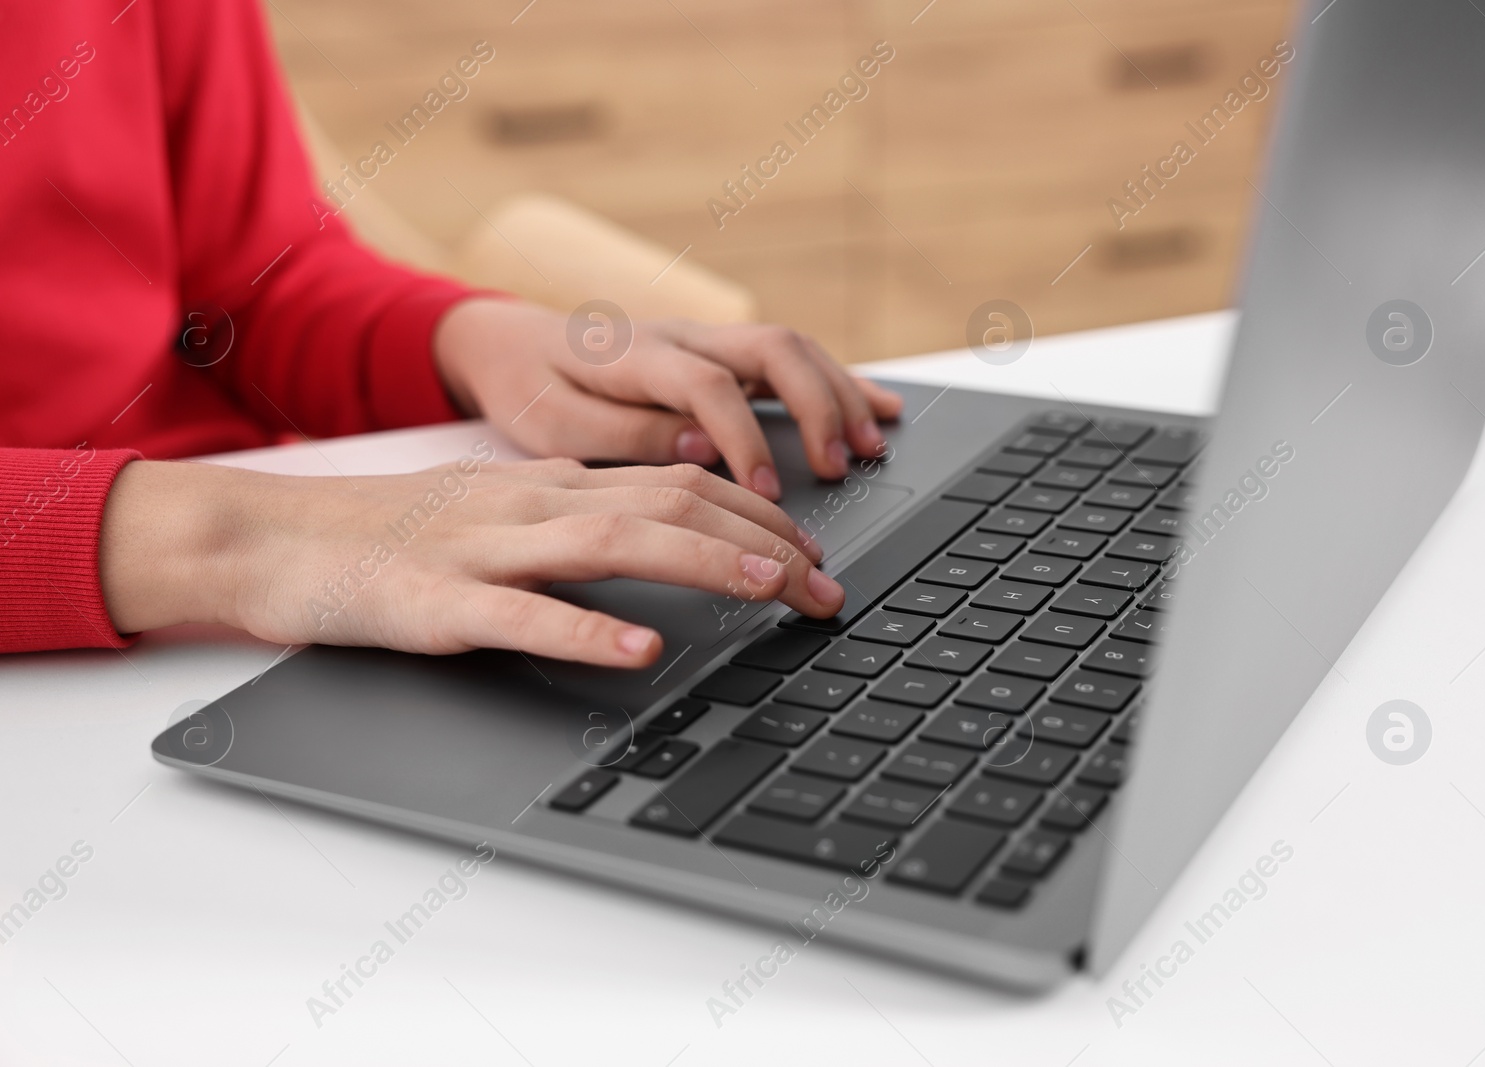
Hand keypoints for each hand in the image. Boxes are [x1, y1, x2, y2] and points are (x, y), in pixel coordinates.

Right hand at [100, 457, 842, 666]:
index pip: (680, 481)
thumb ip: (580, 521)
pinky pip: (521, 616)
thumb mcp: (503, 514)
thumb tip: (671, 537)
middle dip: (764, 542)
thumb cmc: (393, 537)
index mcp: (552, 484)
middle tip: (829, 587)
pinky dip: (586, 632)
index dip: (760, 513)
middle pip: (670, 504)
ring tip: (773, 588)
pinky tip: (640, 651)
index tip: (814, 553)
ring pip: (612, 542)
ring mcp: (486, 549)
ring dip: (705, 561)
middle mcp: (533, 503)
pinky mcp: (437, 603)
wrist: (275, 539)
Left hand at [432, 298, 902, 500]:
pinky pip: (793, 360)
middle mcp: (683, 337)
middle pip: (772, 349)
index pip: (709, 385)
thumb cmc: (529, 388)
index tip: (768, 490)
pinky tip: (881, 411)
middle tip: (839, 467)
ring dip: (840, 395)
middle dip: (818, 407)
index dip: (744, 437)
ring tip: (872, 448)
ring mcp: (707, 340)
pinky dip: (842, 383)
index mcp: (637, 354)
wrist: (509, 342)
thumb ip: (623, 436)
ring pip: (793, 349)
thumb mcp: (552, 424)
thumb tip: (699, 450)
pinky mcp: (721, 354)